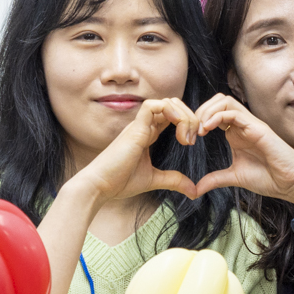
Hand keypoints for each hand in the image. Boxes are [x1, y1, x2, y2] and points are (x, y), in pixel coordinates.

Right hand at [70, 97, 200, 204]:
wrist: (99, 186)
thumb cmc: (120, 182)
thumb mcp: (153, 180)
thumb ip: (174, 181)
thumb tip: (194, 192)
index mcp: (148, 133)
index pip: (172, 115)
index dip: (187, 122)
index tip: (192, 142)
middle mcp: (144, 125)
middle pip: (173, 104)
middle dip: (190, 117)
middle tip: (194, 138)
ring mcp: (139, 124)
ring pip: (167, 102)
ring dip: (184, 116)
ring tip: (187, 138)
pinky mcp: (135, 127)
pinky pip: (154, 105)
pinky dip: (172, 112)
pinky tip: (180, 133)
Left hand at [193, 94, 293, 204]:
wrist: (291, 184)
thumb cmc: (269, 179)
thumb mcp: (234, 178)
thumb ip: (215, 179)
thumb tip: (195, 190)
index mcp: (236, 133)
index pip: (214, 113)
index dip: (198, 120)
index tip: (187, 138)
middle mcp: (242, 125)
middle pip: (217, 101)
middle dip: (199, 111)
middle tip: (190, 131)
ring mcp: (250, 124)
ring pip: (224, 101)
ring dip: (207, 111)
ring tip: (199, 129)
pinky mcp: (257, 128)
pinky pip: (234, 112)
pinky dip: (217, 117)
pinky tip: (207, 129)